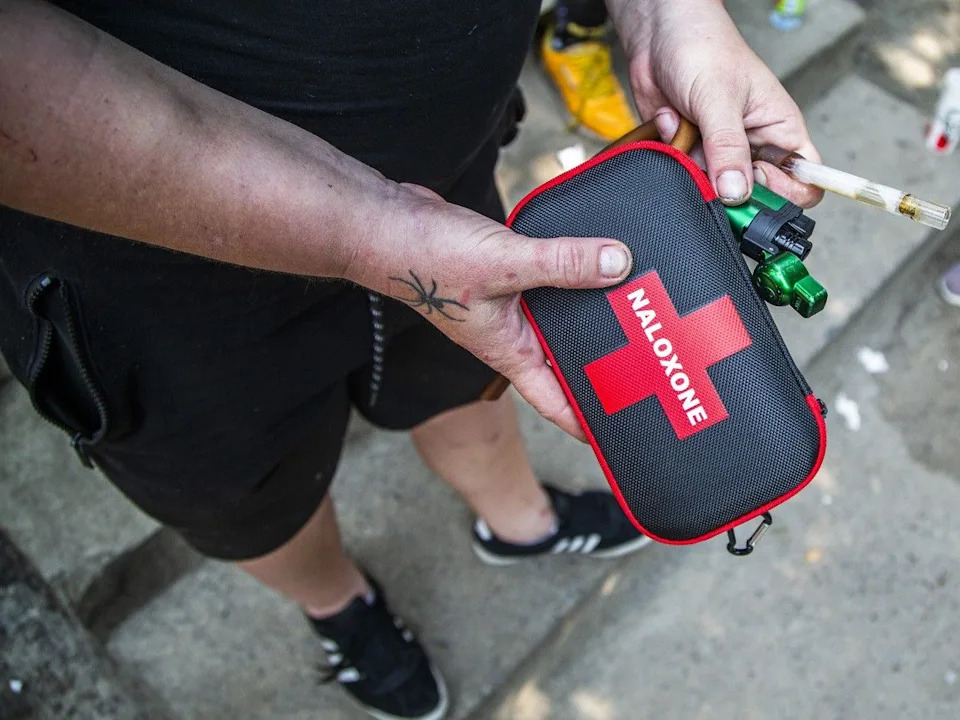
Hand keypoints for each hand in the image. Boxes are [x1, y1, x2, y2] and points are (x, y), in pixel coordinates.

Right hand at [346, 183, 632, 439]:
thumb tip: (618, 262)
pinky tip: (593, 263)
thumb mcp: (505, 264)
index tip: (615, 435)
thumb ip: (563, 263)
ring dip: (587, 314)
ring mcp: (504, 305)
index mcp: (509, 351)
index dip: (584, 422)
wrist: (387, 226)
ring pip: (556, 318)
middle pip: (561, 360)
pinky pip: (546, 281)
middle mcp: (509, 334)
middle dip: (597, 366)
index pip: (553, 402)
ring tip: (629, 311)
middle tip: (644, 365)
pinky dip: (570, 275)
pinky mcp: (503, 273)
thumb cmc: (427, 261)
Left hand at [610, 0, 823, 207]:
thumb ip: (727, 147)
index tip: (755, 189)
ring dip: (692, 165)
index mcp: (780, 132)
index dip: (784, 194)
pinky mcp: (689, 154)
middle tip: (709, 162)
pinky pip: (681, 176)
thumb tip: (736, 193)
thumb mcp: (719, 98)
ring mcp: (719, 154)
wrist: (658, 36)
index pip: (803, 181)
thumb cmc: (704, 49)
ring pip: (710, 189)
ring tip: (686, 127)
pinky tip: (670, 123)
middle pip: (752, 196)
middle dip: (726, 186)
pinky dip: (671, 156)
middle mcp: (752, 148)